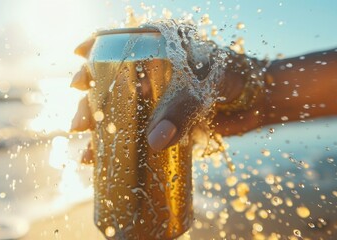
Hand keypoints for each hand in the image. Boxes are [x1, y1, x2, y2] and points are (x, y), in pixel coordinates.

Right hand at [70, 36, 266, 162]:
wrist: (259, 98)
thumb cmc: (232, 77)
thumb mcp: (203, 85)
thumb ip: (181, 109)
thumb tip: (154, 142)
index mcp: (158, 49)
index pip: (120, 43)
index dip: (96, 48)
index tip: (78, 54)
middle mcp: (152, 73)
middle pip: (110, 84)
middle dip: (90, 103)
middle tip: (80, 123)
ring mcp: (157, 99)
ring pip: (119, 112)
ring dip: (99, 131)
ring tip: (86, 150)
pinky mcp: (166, 122)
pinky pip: (138, 134)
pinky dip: (120, 148)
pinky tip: (101, 161)